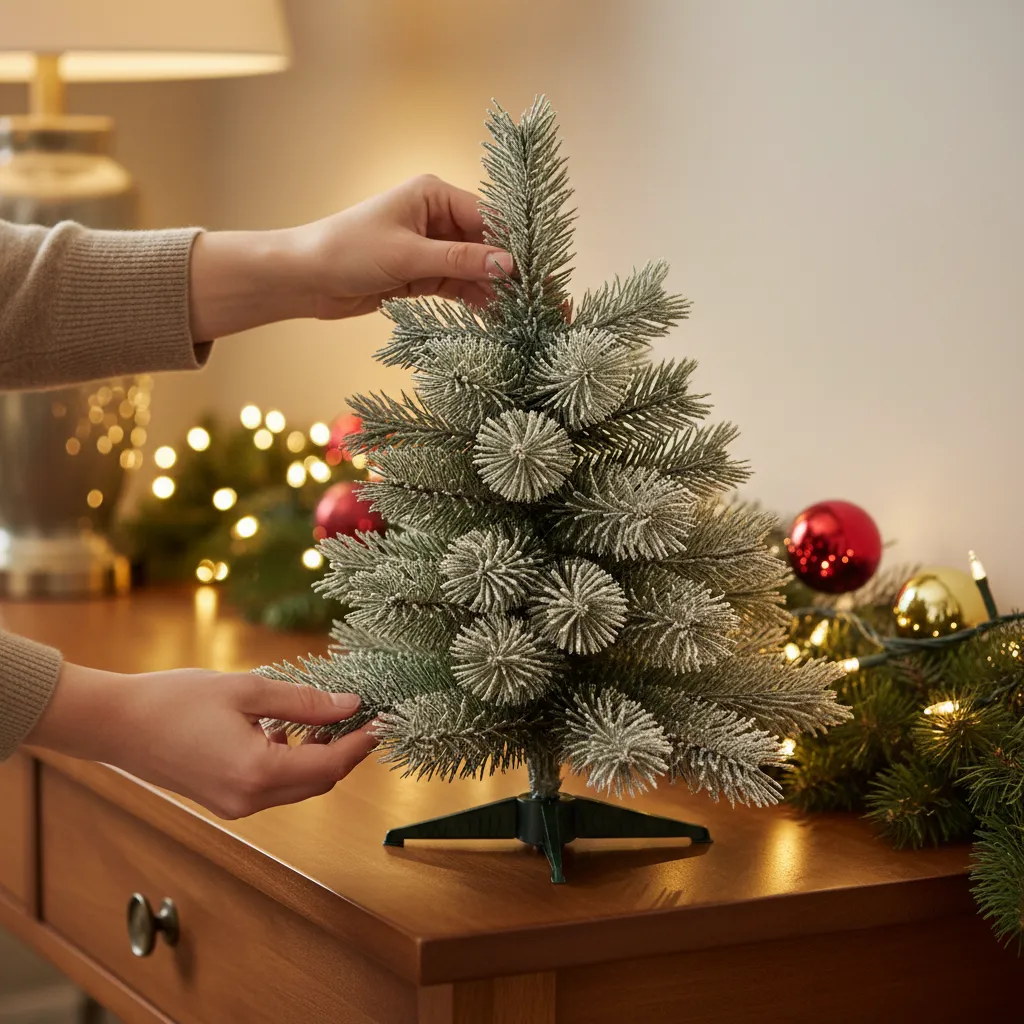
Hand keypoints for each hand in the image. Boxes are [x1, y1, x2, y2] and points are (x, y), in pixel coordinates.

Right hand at [28, 663, 376, 818]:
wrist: (116, 725)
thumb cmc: (175, 701)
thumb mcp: (247, 690)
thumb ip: (303, 702)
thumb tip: (349, 706)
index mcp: (258, 772)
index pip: (330, 765)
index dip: (362, 744)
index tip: (384, 720)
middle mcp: (250, 800)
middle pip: (319, 782)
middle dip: (346, 751)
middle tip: (362, 716)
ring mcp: (235, 806)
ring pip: (298, 787)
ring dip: (319, 757)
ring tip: (327, 717)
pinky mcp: (224, 801)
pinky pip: (273, 787)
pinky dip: (291, 762)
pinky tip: (286, 730)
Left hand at [189, 174, 512, 338]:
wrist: (304, 278)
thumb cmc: (348, 251)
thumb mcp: (409, 256)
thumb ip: (460, 262)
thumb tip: (509, 266)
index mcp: (434, 195)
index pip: (488, 219)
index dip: (516, 247)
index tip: (542, 273)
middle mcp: (435, 217)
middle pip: (486, 245)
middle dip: (513, 273)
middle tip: (545, 300)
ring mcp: (430, 247)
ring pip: (475, 269)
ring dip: (497, 292)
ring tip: (527, 316)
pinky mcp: (421, 275)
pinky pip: (458, 286)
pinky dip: (476, 301)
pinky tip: (499, 318)